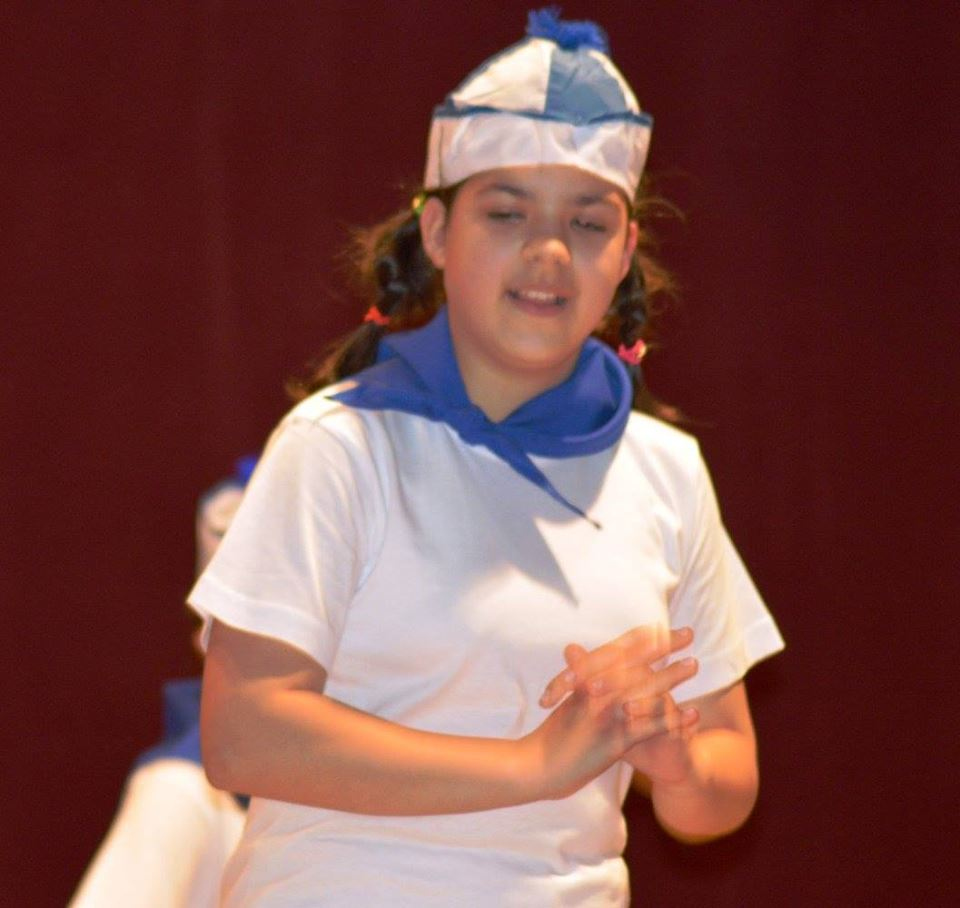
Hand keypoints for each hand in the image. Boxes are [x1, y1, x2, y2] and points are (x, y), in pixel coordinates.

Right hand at [528, 626, 699, 796]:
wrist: (537, 765)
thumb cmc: (552, 734)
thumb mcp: (566, 699)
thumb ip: (577, 673)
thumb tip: (574, 647)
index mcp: (586, 678)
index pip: (618, 649)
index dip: (642, 637)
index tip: (663, 626)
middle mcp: (596, 690)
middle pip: (635, 661)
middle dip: (664, 647)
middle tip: (689, 632)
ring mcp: (606, 714)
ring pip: (644, 689)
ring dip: (672, 676)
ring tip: (694, 663)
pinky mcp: (614, 739)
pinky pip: (648, 726)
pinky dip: (672, 719)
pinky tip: (693, 713)